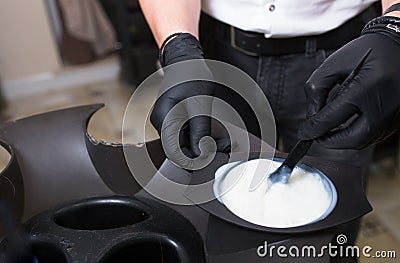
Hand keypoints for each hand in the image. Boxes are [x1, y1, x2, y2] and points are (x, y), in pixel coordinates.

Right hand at [151, 33, 229, 168]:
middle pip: (177, 148)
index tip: (208, 161)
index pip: (173, 152)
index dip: (191, 161)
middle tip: (218, 149)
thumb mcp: (200, 105)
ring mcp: (164, 119)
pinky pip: (182, 132)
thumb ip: (199, 131)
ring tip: (216, 139)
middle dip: (197, 151)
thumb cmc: (191, 75)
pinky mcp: (171, 117)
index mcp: (164, 118)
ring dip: (198, 143)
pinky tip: (207, 130)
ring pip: (181, 141)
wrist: (185, 59)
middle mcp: (160, 121)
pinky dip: (195, 134)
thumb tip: (200, 153)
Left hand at [298, 17, 399, 148]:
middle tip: (317, 136)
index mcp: (366, 86)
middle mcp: (384, 103)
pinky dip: (357, 135)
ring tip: (330, 131)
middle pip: (353, 138)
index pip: (333, 117)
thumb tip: (312, 116)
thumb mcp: (334, 63)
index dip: (314, 129)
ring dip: (344, 140)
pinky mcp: (397, 117)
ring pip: (365, 140)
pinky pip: (375, 135)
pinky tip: (347, 126)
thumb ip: (316, 89)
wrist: (398, 43)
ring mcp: (394, 112)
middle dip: (331, 141)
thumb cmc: (367, 50)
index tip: (304, 133)